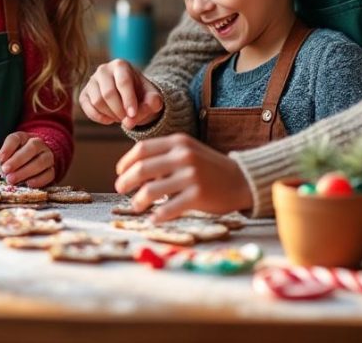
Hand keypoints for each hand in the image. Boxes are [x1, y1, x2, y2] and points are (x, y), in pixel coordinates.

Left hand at [0, 132, 53, 187]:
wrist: (37, 161)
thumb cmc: (17, 158)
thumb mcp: (8, 154)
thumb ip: (3, 159)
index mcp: (23, 137)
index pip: (16, 139)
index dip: (7, 148)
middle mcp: (38, 144)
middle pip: (31, 148)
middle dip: (17, 160)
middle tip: (5, 170)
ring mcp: (47, 156)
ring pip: (40, 161)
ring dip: (25, 172)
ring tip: (12, 179)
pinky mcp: (52, 170)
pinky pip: (48, 174)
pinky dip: (38, 180)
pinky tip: (28, 183)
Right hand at [78, 59, 164, 129]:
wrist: (131, 94)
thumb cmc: (142, 94)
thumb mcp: (153, 98)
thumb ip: (150, 106)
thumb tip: (129, 122)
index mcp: (121, 65)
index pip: (123, 82)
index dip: (128, 100)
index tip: (133, 115)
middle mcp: (103, 69)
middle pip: (108, 93)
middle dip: (119, 111)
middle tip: (128, 119)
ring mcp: (91, 81)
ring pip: (97, 102)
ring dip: (111, 115)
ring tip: (121, 117)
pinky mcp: (84, 93)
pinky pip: (87, 108)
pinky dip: (99, 118)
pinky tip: (110, 119)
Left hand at [114, 133, 252, 220]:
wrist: (242, 180)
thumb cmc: (209, 168)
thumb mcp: (188, 152)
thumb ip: (164, 156)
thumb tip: (134, 171)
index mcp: (178, 142)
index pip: (141, 149)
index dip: (125, 162)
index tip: (119, 172)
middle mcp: (183, 156)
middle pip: (141, 169)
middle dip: (125, 181)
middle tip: (119, 189)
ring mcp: (191, 176)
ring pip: (151, 190)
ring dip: (138, 200)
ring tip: (136, 206)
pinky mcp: (198, 195)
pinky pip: (169, 208)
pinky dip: (157, 215)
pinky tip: (153, 219)